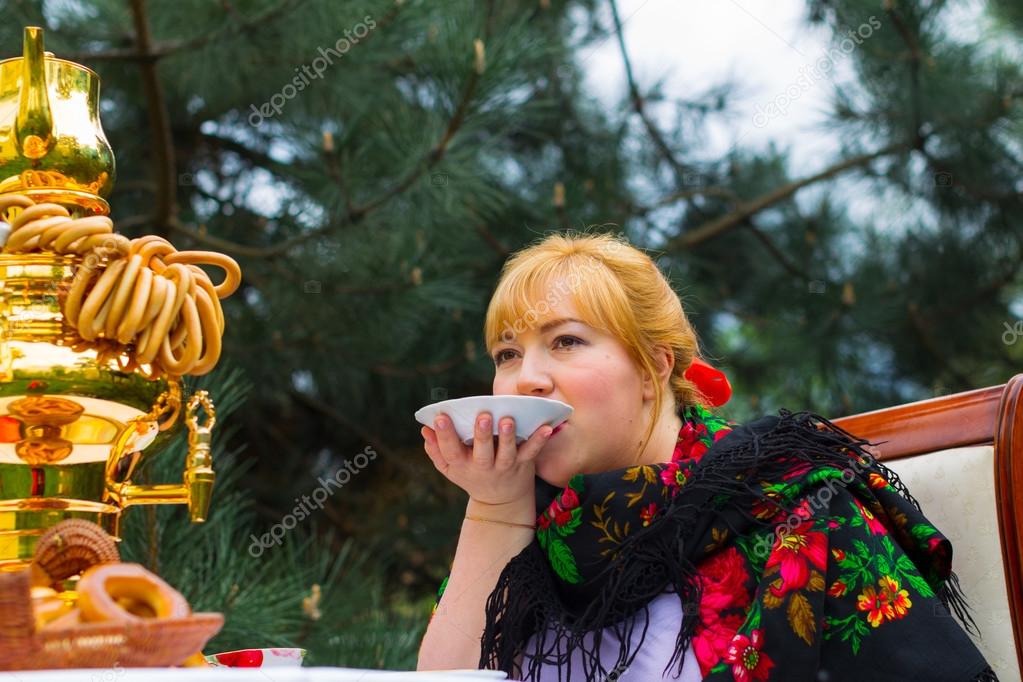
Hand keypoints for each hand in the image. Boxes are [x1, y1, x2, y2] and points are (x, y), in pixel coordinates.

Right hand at [421, 412, 552, 504]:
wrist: (501, 501)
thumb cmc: (471, 475)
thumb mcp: (450, 467)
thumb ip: (436, 449)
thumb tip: (424, 429)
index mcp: (462, 465)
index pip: (450, 451)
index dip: (444, 434)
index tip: (440, 417)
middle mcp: (483, 467)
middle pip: (481, 453)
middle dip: (480, 435)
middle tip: (481, 416)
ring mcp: (504, 466)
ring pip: (506, 453)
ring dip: (507, 437)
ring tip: (507, 420)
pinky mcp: (523, 464)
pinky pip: (532, 452)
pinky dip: (539, 440)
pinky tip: (546, 427)